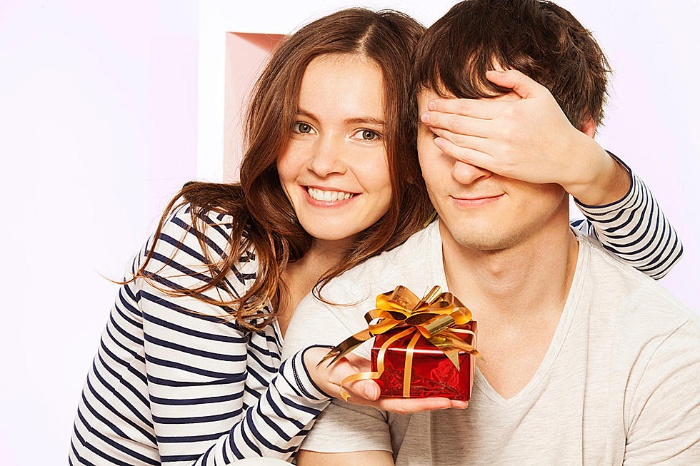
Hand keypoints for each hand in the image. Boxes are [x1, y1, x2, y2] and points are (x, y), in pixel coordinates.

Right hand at [304, 347, 467, 413]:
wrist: (317, 365)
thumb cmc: (326, 372)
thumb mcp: (337, 377)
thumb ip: (354, 384)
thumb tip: (374, 392)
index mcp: (374, 397)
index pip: (405, 404)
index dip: (426, 404)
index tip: (447, 402)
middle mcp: (383, 391)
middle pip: (415, 398)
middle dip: (439, 399)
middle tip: (464, 398)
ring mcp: (384, 381)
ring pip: (413, 386)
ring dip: (434, 385)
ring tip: (457, 383)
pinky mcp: (384, 368)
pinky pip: (405, 371)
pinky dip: (420, 369)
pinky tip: (434, 363)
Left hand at [420, 69, 628, 204]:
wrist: (568, 157)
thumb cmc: (554, 124)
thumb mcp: (539, 94)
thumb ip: (514, 80)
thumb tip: (489, 73)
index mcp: (510, 111)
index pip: (470, 107)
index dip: (448, 105)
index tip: (433, 102)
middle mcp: (502, 131)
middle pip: (461, 123)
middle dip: (439, 117)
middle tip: (424, 113)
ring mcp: (500, 150)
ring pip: (462, 140)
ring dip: (442, 132)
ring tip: (428, 125)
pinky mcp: (500, 167)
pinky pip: (469, 157)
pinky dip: (452, 150)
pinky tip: (440, 143)